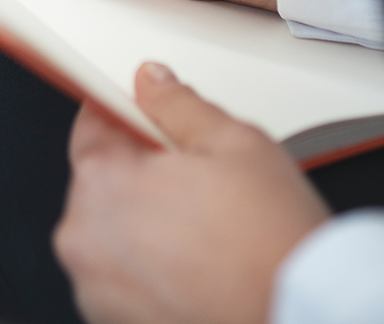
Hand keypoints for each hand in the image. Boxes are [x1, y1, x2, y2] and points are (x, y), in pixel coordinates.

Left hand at [55, 63, 328, 323]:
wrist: (299, 317)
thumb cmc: (271, 246)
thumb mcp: (235, 142)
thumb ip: (179, 104)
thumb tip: (152, 83)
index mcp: (102, 184)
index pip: (92, 123)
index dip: (126, 113)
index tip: (146, 116)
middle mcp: (84, 241)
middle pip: (103, 181)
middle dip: (143, 173)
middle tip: (198, 182)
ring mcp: (96, 290)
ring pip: (114, 232)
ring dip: (146, 223)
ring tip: (205, 230)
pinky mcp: (115, 322)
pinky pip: (124, 277)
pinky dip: (151, 268)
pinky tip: (198, 265)